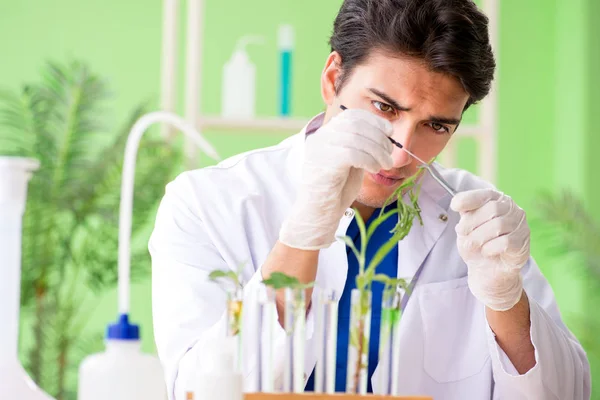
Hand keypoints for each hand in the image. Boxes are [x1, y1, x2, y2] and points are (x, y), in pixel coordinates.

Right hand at [279, 109, 393, 249]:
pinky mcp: (323, 163)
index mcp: (325, 135)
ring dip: (377, 150)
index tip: (389, 133)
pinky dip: (369, 159)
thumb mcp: (352, 162)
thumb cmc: (336, 191)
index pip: (351, 115)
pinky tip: (375, 169)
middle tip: (389, 154)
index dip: (374, 121)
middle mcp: (320, 138)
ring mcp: (319, 149)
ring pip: (356, 137)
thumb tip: (383, 133)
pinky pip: (353, 153)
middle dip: (378, 137)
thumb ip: (361, 146)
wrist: (318, 215)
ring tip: (385, 164)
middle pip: (355, 124)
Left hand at [450, 188, 530, 310]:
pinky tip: (486, 251)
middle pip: (492, 209)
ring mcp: (520, 224)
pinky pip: (505, 242)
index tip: (454, 206)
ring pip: (498, 225)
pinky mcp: (523, 242)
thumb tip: (457, 203)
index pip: (484, 194)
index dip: (469, 199)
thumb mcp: (465, 227)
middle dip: (472, 223)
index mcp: (496, 200)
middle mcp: (511, 208)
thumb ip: (465, 214)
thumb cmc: (476, 243)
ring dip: (478, 237)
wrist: (487, 268)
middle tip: (461, 233)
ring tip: (471, 244)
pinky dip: (490, 248)